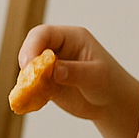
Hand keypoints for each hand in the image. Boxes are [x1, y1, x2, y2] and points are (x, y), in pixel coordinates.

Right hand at [18, 24, 138, 122]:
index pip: (44, 33)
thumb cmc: (110, 83)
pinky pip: (31, 85)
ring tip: (30, 91)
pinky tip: (31, 99)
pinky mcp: (46, 83)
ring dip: (26, 79)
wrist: (112, 104)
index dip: (32, 45)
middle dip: (27, 61)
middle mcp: (57, 49)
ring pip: (28, 68)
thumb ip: (77, 72)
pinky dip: (28, 92)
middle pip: (32, 47)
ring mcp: (50, 66)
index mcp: (71, 38)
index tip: (28, 62)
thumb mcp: (98, 75)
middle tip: (26, 78)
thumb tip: (54, 70)